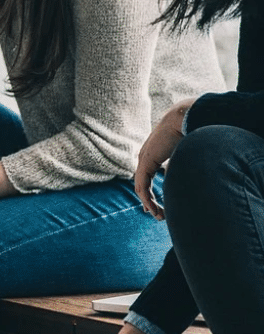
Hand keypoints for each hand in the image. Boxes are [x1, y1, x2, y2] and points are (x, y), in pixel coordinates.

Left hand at [135, 98, 192, 220]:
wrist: (183, 117)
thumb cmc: (190, 130)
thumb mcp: (187, 151)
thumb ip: (183, 164)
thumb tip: (190, 175)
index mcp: (154, 153)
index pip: (148, 175)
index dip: (151, 190)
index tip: (157, 204)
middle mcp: (146, 156)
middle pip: (142, 183)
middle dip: (148, 200)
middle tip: (154, 213)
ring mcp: (143, 160)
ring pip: (141, 187)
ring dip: (150, 203)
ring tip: (159, 216)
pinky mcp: (144, 163)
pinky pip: (142, 186)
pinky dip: (147, 199)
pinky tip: (153, 209)